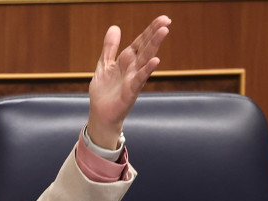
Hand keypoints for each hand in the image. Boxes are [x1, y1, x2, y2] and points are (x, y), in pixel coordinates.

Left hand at [87, 15, 170, 148]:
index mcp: (126, 60)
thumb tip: (115, 27)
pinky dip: (147, 70)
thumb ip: (110, 47)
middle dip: (154, 34)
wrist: (101, 114)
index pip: (140, 42)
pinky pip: (140, 79)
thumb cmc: (104, 91)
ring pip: (145, 59)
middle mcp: (132, 68)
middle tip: (166, 20)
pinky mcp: (130, 91)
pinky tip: (155, 61)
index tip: (163, 18)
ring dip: (154, 46)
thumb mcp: (104, 64)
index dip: (149, 30)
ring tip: (164, 32)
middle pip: (145, 47)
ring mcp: (133, 79)